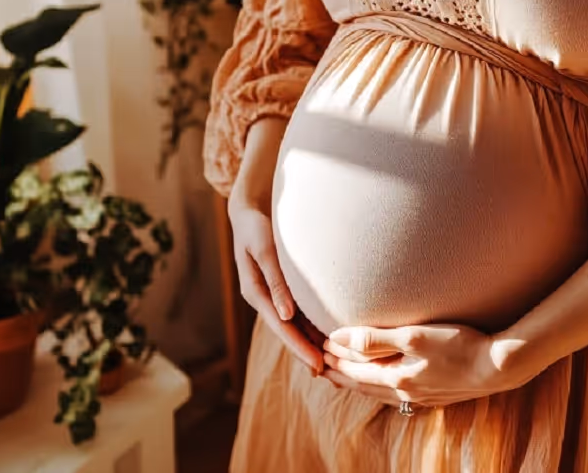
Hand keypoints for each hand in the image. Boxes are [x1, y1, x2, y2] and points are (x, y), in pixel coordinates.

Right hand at [228, 193, 324, 374]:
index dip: (299, 348)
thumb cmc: (257, 225)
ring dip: (314, 345)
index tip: (318, 366)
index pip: (281, 328)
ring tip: (337, 365)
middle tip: (333, 377)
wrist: (250, 209)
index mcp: (255, 293)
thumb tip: (286, 315)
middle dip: (309, 355)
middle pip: (290, 334)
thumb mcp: (264, 249)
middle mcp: (265, 299)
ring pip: (296, 327)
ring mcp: (275, 295)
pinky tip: (332, 338)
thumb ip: (275, 280)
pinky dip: (315, 327)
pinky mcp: (286, 288)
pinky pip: (301, 313)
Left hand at [321, 324, 543, 408]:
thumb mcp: (414, 336)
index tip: (319, 343)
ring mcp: (421, 396)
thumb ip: (374, 339)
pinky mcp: (435, 394)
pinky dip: (380, 388)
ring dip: (358, 383)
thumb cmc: (459, 344)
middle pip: (362, 385)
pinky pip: (396, 395)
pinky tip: (384, 385)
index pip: (354, 369)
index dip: (334, 356)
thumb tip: (339, 339)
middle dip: (340, 374)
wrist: (499, 366)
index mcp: (396, 378)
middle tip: (320, 363)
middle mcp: (404, 392)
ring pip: (378, 392)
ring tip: (342, 376)